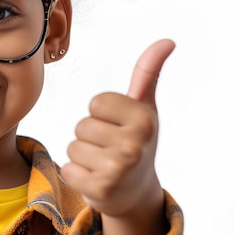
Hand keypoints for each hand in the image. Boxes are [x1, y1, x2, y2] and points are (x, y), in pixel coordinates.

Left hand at [60, 39, 175, 234]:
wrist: (136, 193)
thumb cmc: (136, 142)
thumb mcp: (144, 108)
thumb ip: (147, 73)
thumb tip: (167, 41)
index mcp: (144, 119)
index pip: (96, 103)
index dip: (102, 114)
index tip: (118, 127)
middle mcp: (134, 144)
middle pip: (82, 125)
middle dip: (90, 136)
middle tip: (110, 149)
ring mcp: (117, 169)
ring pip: (72, 147)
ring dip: (83, 157)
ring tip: (103, 164)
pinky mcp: (100, 190)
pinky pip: (67, 169)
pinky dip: (77, 175)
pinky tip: (96, 180)